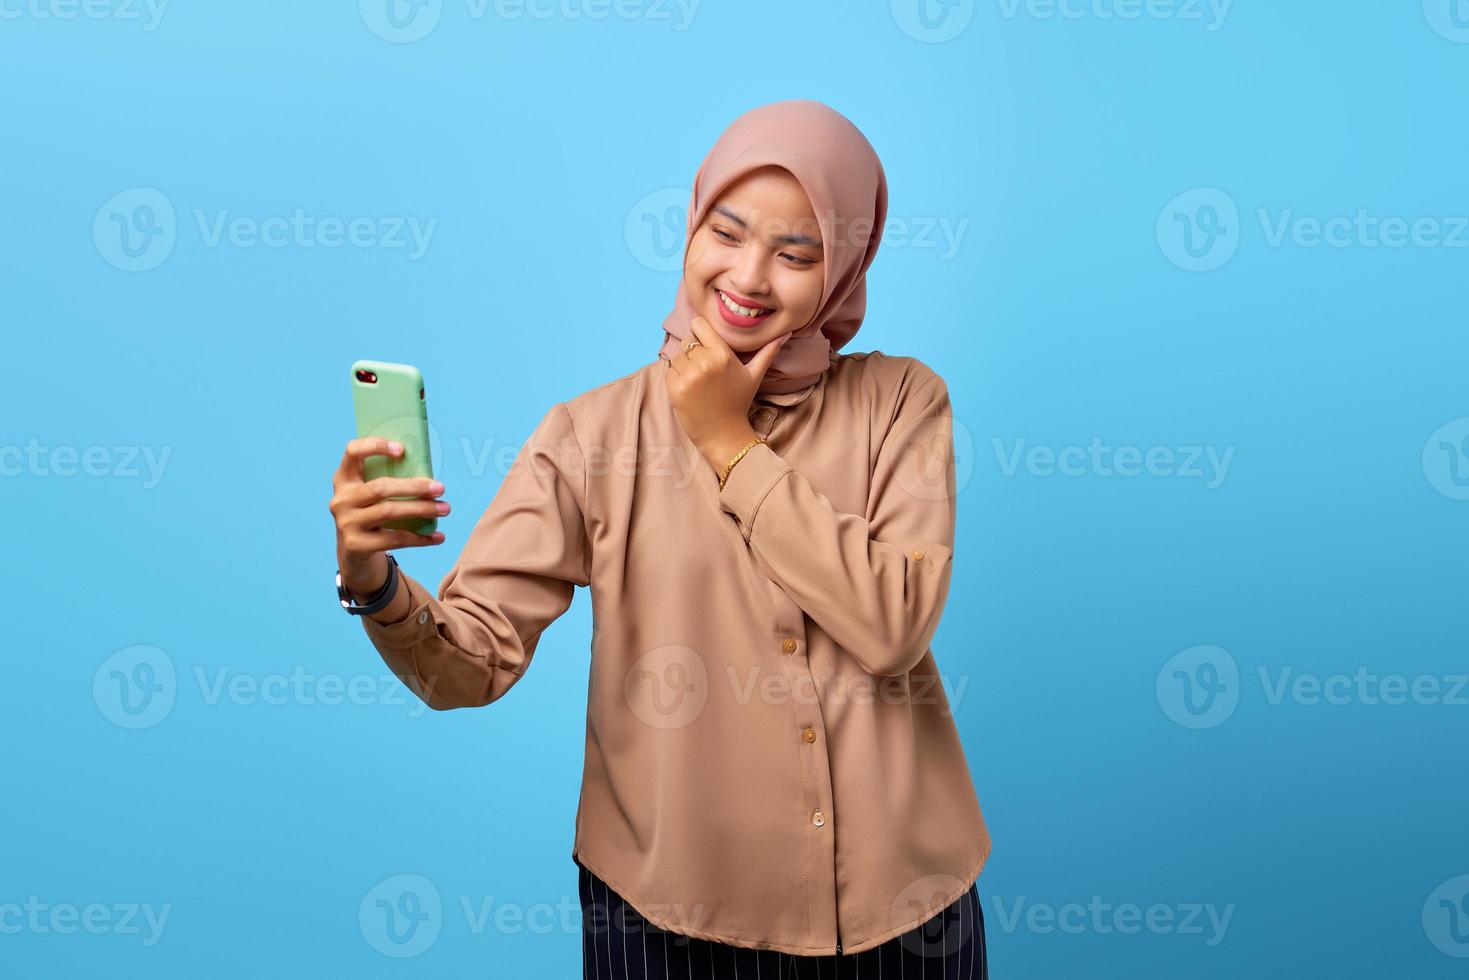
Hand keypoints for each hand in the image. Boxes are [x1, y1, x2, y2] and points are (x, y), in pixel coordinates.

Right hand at [329, 436, 448, 598]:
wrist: (354, 551)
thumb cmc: (371, 512)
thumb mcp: (371, 495)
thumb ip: (389, 482)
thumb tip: (429, 478)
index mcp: (344, 478)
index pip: (352, 452)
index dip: (375, 446)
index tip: (402, 450)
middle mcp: (341, 499)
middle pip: (380, 487)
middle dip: (414, 487)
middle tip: (440, 488)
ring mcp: (346, 523)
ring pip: (389, 512)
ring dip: (422, 509)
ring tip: (444, 508)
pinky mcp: (356, 545)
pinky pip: (394, 539)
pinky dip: (420, 538)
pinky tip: (438, 537)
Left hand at [665, 316, 788, 472]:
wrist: (724, 434)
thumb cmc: (739, 402)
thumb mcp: (755, 375)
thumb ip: (768, 352)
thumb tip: (786, 333)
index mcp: (722, 355)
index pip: (698, 324)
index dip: (700, 332)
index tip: (705, 344)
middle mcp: (704, 362)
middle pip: (687, 341)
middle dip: (693, 351)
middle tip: (704, 369)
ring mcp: (688, 376)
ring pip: (677, 356)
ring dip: (683, 365)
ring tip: (698, 381)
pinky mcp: (675, 388)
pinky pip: (669, 371)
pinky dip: (675, 378)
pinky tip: (690, 390)